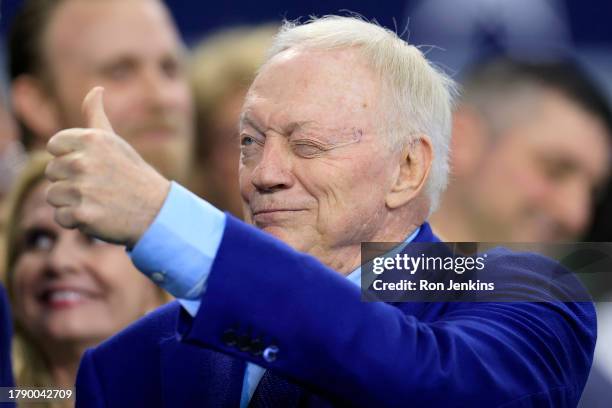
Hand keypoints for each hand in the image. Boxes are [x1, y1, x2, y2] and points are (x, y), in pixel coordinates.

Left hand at [45, 86, 170, 246]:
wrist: (156, 211)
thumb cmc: (133, 175)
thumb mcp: (115, 142)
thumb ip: (96, 115)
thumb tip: (96, 89)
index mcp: (91, 139)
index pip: (54, 146)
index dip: (69, 158)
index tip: (91, 166)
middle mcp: (84, 162)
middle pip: (51, 172)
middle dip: (71, 182)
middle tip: (99, 187)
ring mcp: (83, 189)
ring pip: (53, 195)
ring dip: (72, 202)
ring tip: (98, 201)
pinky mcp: (83, 214)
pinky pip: (61, 217)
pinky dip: (77, 221)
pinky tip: (98, 216)